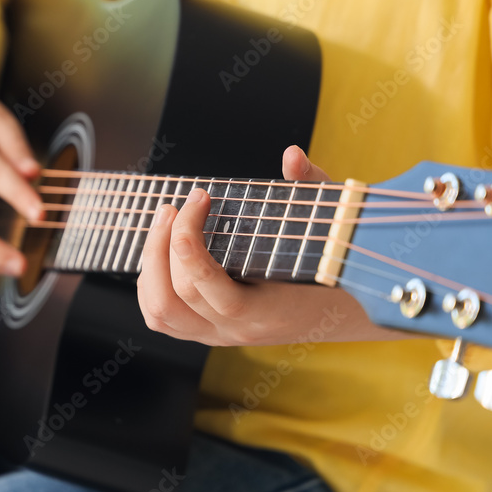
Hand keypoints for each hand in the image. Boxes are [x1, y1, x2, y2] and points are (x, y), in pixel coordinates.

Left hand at [137, 146, 402, 346]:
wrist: (343, 312)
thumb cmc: (333, 264)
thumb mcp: (329, 224)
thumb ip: (311, 188)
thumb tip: (291, 155)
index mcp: (269, 311)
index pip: (210, 288)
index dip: (189, 241)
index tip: (199, 197)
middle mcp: (237, 331)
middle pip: (176, 296)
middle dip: (164, 244)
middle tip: (174, 206)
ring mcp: (218, 336)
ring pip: (160, 312)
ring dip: (151, 264)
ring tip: (163, 223)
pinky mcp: (204, 333)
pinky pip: (160, 318)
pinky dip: (149, 284)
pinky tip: (160, 251)